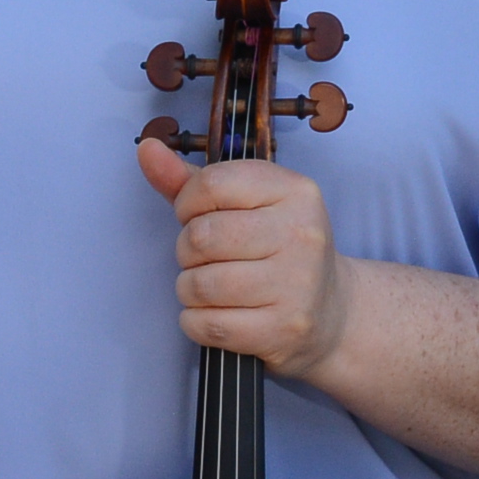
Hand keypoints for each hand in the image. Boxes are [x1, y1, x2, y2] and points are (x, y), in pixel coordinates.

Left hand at [143, 135, 347, 377]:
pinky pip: (208, 324)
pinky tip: (217, 313)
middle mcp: (301, 234)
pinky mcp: (283, 329)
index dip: (187, 203)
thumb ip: (192, 180)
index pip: (211, 184)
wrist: (332, 311)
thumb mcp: (246, 204)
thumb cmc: (278, 250)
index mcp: (294, 191)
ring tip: (211, 286)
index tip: (197, 216)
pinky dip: (196, 322)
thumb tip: (147, 150)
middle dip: (187, 250)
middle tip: (205, 257)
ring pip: (199, 284)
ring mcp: (296, 285)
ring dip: (189, 288)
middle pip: (200, 236)